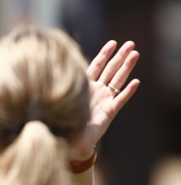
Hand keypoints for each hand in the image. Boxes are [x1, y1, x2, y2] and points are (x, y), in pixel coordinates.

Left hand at [70, 40, 139, 159]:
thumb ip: (60, 87)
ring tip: (135, 54)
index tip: (113, 43)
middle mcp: (96, 91)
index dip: (104, 54)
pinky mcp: (109, 112)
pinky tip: (136, 82)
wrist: (70, 141)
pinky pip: (120, 100)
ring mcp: (104, 101)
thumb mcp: (60, 100)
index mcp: (85, 87)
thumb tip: (48, 69)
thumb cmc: (63, 121)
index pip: (96, 66)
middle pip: (110, 70)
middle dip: (120, 56)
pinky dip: (128, 92)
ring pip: (118, 81)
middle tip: (131, 43)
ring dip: (127, 68)